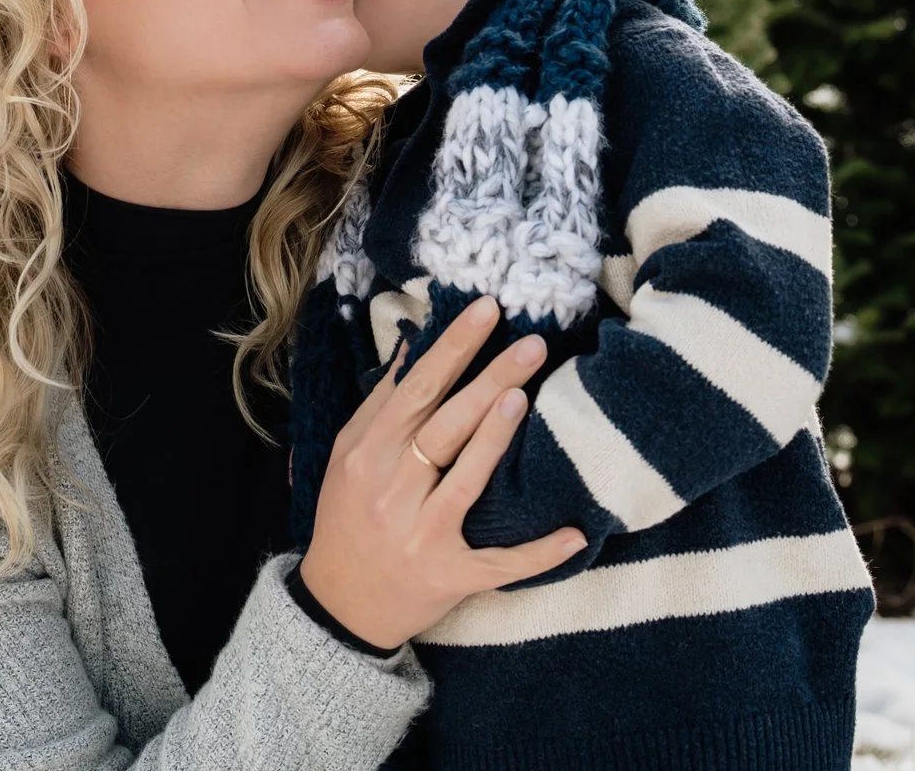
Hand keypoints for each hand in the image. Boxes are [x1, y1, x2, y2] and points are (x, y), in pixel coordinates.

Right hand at [297, 297, 586, 650]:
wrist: (339, 604)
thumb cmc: (347, 517)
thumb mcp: (347, 456)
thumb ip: (379, 405)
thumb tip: (409, 348)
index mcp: (369, 452)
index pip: (416, 389)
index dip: (452, 348)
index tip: (486, 309)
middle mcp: (393, 488)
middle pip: (446, 424)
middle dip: (488, 379)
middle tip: (532, 343)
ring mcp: (421, 532)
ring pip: (466, 479)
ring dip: (496, 439)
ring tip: (526, 397)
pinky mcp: (449, 574)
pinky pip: (499, 562)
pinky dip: (537, 551)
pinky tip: (575, 533)